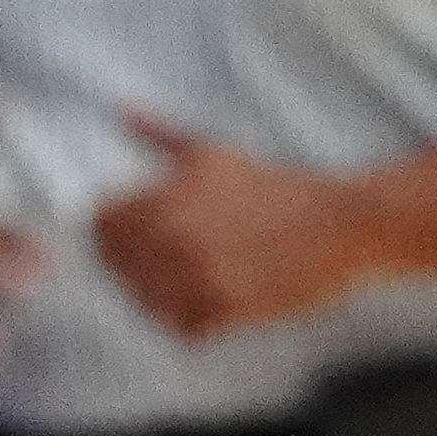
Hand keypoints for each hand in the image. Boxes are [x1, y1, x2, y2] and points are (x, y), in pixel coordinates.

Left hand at [92, 115, 371, 340]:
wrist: (340, 225)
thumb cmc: (276, 186)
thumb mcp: (211, 153)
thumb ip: (158, 133)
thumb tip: (120, 107)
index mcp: (164, 198)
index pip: (96, 227)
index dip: (114, 230)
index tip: (144, 231)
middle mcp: (173, 238)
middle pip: (116, 267)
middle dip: (140, 262)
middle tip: (186, 253)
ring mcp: (196, 277)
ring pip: (144, 302)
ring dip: (166, 293)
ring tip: (206, 272)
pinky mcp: (222, 310)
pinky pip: (179, 327)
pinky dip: (195, 318)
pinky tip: (224, 292)